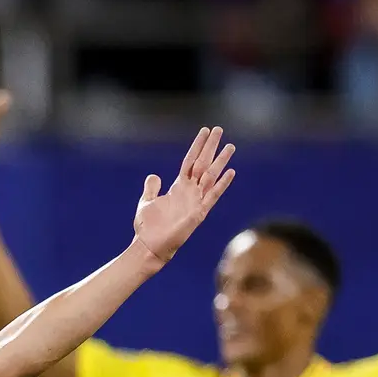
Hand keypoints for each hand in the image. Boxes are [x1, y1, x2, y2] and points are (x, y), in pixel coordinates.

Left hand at [132, 126, 235, 266]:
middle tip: (219, 130)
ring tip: (230, 146)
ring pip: (210, 176)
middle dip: (211, 147)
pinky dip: (221, 184)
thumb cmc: (148, 227)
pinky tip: (230, 172)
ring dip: (220, 161)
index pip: (191, 161)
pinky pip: (212, 196)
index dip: (197, 146)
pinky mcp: (198, 213)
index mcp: (178, 188)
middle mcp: (190, 192)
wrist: (150, 246)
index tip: (205, 131)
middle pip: (203, 164)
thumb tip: (154, 176)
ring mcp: (196, 201)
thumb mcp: (147, 202)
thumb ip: (152, 188)